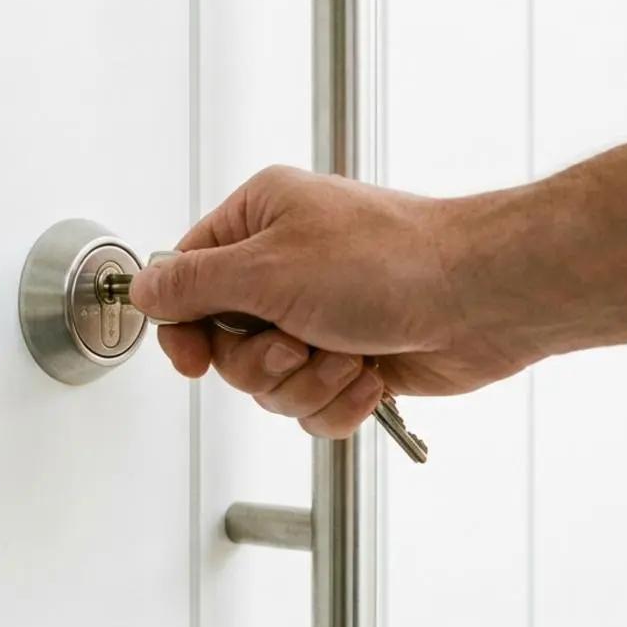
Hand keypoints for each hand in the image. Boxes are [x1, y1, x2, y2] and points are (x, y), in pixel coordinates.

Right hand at [128, 165, 537, 436]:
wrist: (484, 299)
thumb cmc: (393, 262)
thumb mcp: (268, 268)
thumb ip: (192, 285)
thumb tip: (142, 288)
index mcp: (259, 221)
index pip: (186, 281)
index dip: (185, 329)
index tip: (195, 358)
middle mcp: (285, 266)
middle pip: (225, 345)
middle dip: (263, 363)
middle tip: (296, 343)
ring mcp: (320, 314)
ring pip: (268, 383)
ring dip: (306, 382)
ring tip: (345, 356)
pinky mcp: (351, 357)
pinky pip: (311, 405)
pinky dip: (338, 401)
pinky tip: (369, 376)